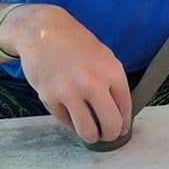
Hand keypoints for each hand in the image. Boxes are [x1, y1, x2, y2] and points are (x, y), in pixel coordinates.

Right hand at [7, 4, 130, 143]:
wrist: (43, 31)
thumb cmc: (77, 43)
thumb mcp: (105, 57)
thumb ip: (113, 83)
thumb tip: (120, 113)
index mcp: (112, 71)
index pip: (125, 108)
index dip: (124, 123)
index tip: (121, 128)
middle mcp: (93, 83)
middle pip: (110, 125)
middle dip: (111, 134)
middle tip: (107, 135)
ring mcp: (69, 92)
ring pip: (87, 132)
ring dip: (91, 136)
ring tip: (91, 132)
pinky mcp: (49, 99)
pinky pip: (66, 122)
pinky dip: (71, 122)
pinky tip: (73, 113)